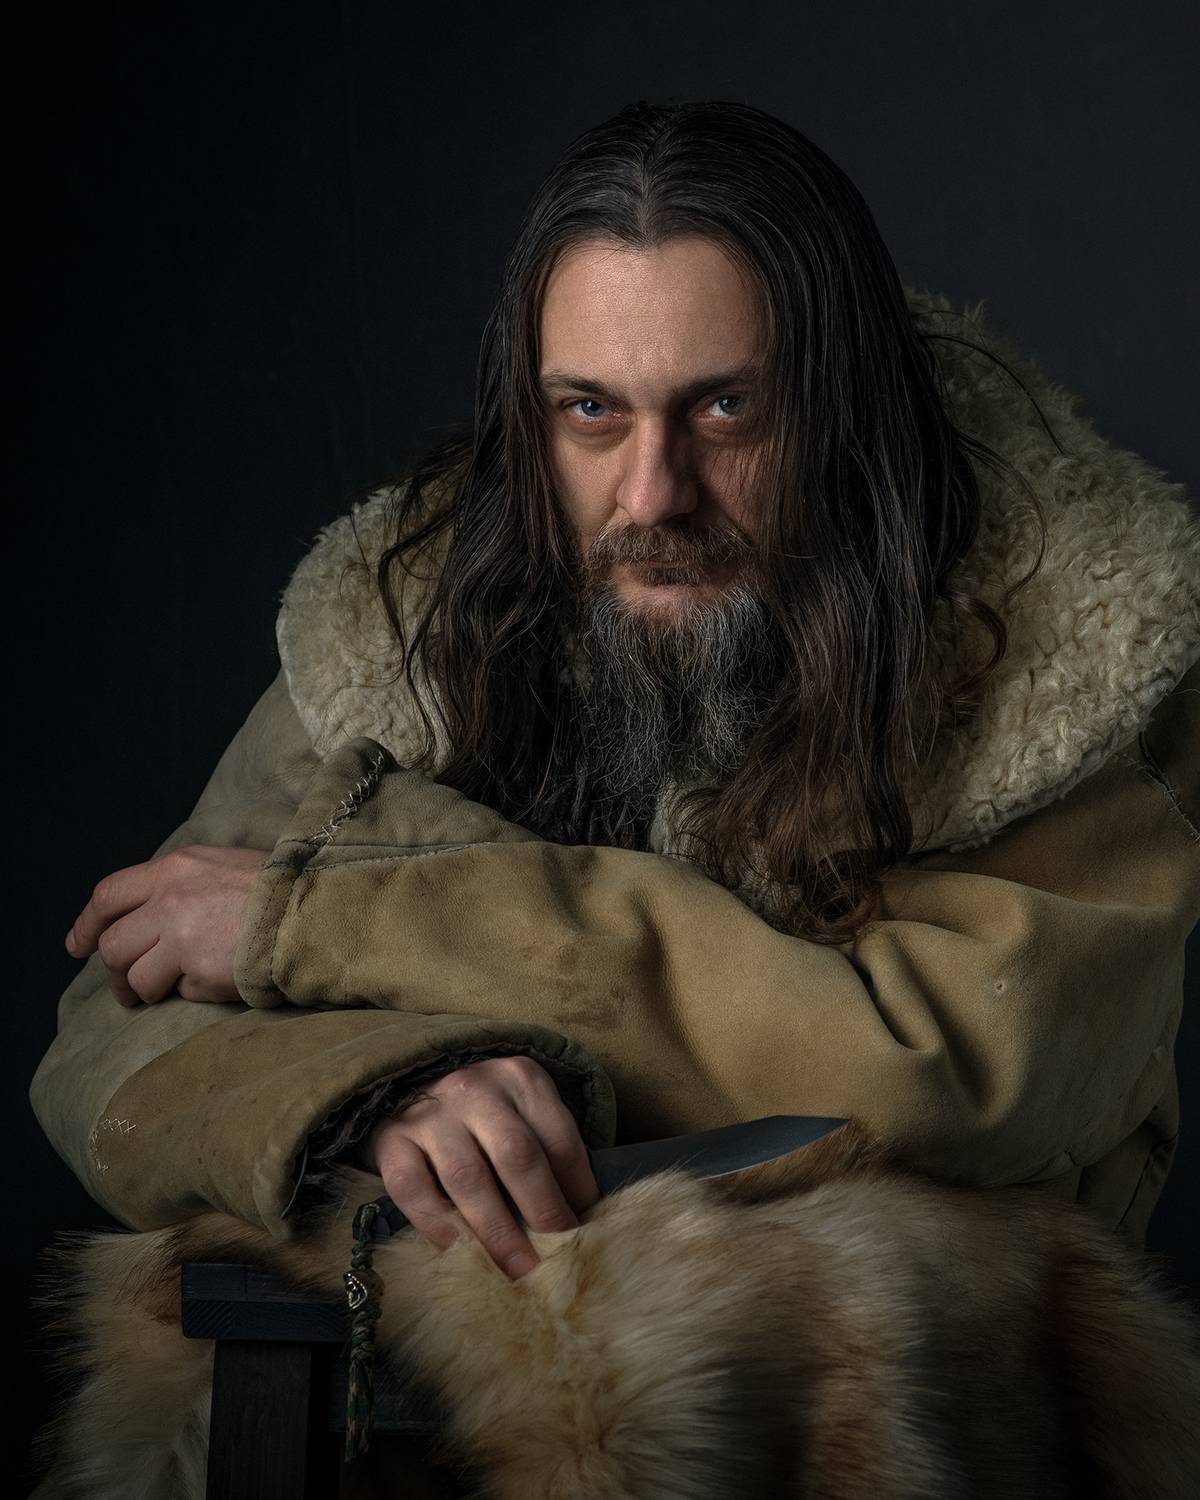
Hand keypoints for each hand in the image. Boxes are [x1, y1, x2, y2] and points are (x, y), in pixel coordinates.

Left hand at [64, 844, 270, 1006]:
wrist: (315, 910)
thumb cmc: (278, 888)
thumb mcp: (224, 866)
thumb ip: (185, 885)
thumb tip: (153, 915)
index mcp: (175, 868)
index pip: (109, 895)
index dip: (86, 924)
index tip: (77, 945)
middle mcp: (170, 900)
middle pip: (112, 944)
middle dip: (112, 971)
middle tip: (125, 987)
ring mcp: (181, 936)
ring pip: (136, 977)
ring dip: (143, 991)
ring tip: (159, 995)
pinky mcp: (199, 970)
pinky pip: (179, 992)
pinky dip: (191, 994)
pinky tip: (216, 982)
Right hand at [362, 1057, 598, 1279]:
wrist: (411, 1088)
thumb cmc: (483, 1114)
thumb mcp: (523, 1113)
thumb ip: (547, 1152)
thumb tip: (576, 1218)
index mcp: (520, 1079)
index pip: (559, 1139)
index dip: (576, 1190)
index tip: (582, 1230)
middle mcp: (476, 1089)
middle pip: (517, 1155)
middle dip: (542, 1213)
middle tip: (558, 1261)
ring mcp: (430, 1112)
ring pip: (468, 1177)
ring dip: (497, 1232)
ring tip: (518, 1270)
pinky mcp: (391, 1138)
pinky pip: (413, 1188)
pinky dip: (437, 1224)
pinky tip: (458, 1250)